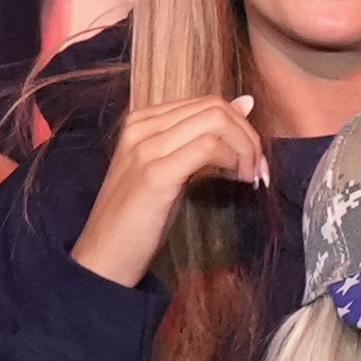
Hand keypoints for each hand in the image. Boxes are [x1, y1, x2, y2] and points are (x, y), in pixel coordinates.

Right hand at [71, 96, 265, 287]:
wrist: (103, 258)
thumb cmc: (138, 219)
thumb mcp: (171, 170)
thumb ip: (200, 138)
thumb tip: (245, 103)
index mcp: (142, 121)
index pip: (207, 103)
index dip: (240, 127)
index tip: (253, 159)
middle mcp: (141, 127)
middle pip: (214, 107)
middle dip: (248, 137)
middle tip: (258, 170)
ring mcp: (146, 148)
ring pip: (215, 121)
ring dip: (245, 148)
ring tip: (249, 177)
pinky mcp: (155, 174)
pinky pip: (208, 148)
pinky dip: (232, 160)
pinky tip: (237, 181)